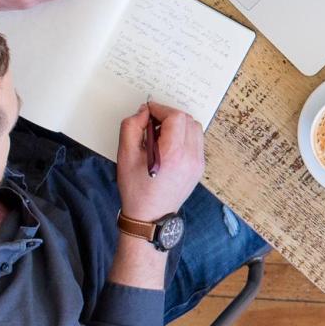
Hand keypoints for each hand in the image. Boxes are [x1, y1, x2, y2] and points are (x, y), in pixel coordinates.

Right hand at [115, 102, 204, 222]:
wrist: (149, 216)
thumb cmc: (135, 188)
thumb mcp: (125, 155)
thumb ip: (132, 127)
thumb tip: (144, 112)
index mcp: (173, 153)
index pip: (176, 117)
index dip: (161, 109)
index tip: (148, 112)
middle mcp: (191, 157)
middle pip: (188, 120)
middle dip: (169, 116)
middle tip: (152, 124)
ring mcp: (198, 163)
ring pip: (195, 129)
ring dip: (179, 125)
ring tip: (160, 135)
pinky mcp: (199, 168)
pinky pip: (197, 142)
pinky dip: (185, 136)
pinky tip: (169, 146)